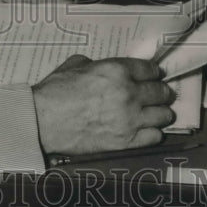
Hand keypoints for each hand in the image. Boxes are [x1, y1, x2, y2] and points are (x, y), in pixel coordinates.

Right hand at [31, 56, 175, 154]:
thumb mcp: (76, 65)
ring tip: (159, 114)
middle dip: (162, 92)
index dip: (154, 73)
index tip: (155, 76)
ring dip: (162, 113)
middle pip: (161, 92)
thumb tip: (106, 68)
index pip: (150, 70)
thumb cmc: (55, 91)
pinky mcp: (126, 141)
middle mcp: (128, 93)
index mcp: (117, 71)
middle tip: (161, 95)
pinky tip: (149, 130)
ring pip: (163, 115)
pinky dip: (154, 133)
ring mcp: (129, 119)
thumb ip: (99, 65)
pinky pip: (154, 137)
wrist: (43, 121)